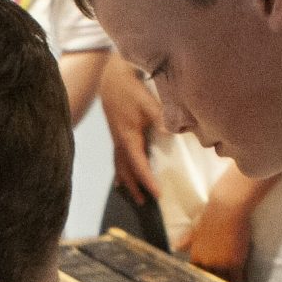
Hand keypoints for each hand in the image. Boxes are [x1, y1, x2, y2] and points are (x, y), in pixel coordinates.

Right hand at [99, 64, 162, 205]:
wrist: (111, 77)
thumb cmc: (130, 89)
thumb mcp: (146, 102)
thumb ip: (159, 117)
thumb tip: (171, 133)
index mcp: (128, 138)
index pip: (139, 165)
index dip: (148, 181)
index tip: (157, 195)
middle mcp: (120, 142)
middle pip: (126, 171)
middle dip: (135, 187)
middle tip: (145, 203)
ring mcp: (116, 139)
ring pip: (120, 166)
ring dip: (127, 181)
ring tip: (132, 195)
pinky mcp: (116, 134)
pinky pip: (117, 158)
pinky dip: (121, 170)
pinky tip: (121, 178)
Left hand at [186, 190, 253, 281]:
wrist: (227, 208)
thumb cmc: (211, 213)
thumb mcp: (195, 227)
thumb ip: (187, 239)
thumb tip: (175, 247)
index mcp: (196, 255)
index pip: (195, 274)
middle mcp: (206, 263)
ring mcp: (221, 264)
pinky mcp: (235, 263)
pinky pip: (237, 280)